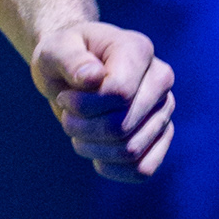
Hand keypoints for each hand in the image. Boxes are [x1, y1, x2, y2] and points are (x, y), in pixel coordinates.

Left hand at [32, 20, 174, 180]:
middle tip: (68, 116)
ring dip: (92, 148)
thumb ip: (70, 59)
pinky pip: (143, 169)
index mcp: (138, 49)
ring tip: (78, 131)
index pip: (119, 93)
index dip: (84, 105)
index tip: (64, 96)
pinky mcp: (161, 136)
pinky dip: (113, 169)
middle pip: (123, 126)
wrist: (72, 71)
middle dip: (84, 127)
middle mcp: (161, 78)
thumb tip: (93, 77)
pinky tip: (96, 154)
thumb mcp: (54, 49)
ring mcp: (164, 109)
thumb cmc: (63, 56)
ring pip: (131, 150)